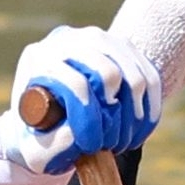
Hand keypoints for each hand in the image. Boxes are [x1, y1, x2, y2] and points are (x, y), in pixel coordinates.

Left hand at [9, 26, 151, 168]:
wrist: (48, 114)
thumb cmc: (39, 133)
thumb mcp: (34, 146)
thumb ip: (53, 143)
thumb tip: (79, 134)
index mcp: (39, 58)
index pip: (75, 83)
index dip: (89, 119)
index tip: (91, 146)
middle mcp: (68, 39)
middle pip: (109, 73)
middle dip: (115, 116)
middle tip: (109, 144)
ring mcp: (99, 38)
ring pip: (135, 76)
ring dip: (135, 117)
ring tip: (122, 142)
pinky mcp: (125, 47)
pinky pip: (150, 77)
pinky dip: (151, 108)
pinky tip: (139, 132)